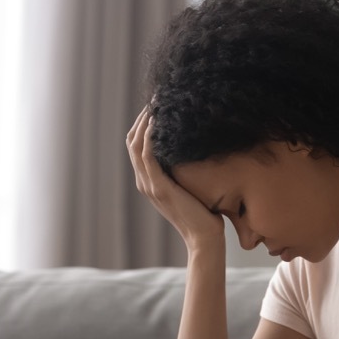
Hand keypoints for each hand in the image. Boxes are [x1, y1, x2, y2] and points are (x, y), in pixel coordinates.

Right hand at [127, 106, 223, 250]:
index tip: (156, 106)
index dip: (143, 124)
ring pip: (136, 145)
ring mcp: (150, 186)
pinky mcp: (159, 188)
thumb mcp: (192, 188)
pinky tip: (158, 121)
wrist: (205, 240)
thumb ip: (187, 172)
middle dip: (142, 117)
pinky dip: (150, 136)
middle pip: (132, 141)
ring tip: (156, 102)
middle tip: (156, 98)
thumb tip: (198, 151)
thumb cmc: (205, 216)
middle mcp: (145, 182)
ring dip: (144, 121)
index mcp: (150, 182)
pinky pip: (148, 156)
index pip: (137, 146)